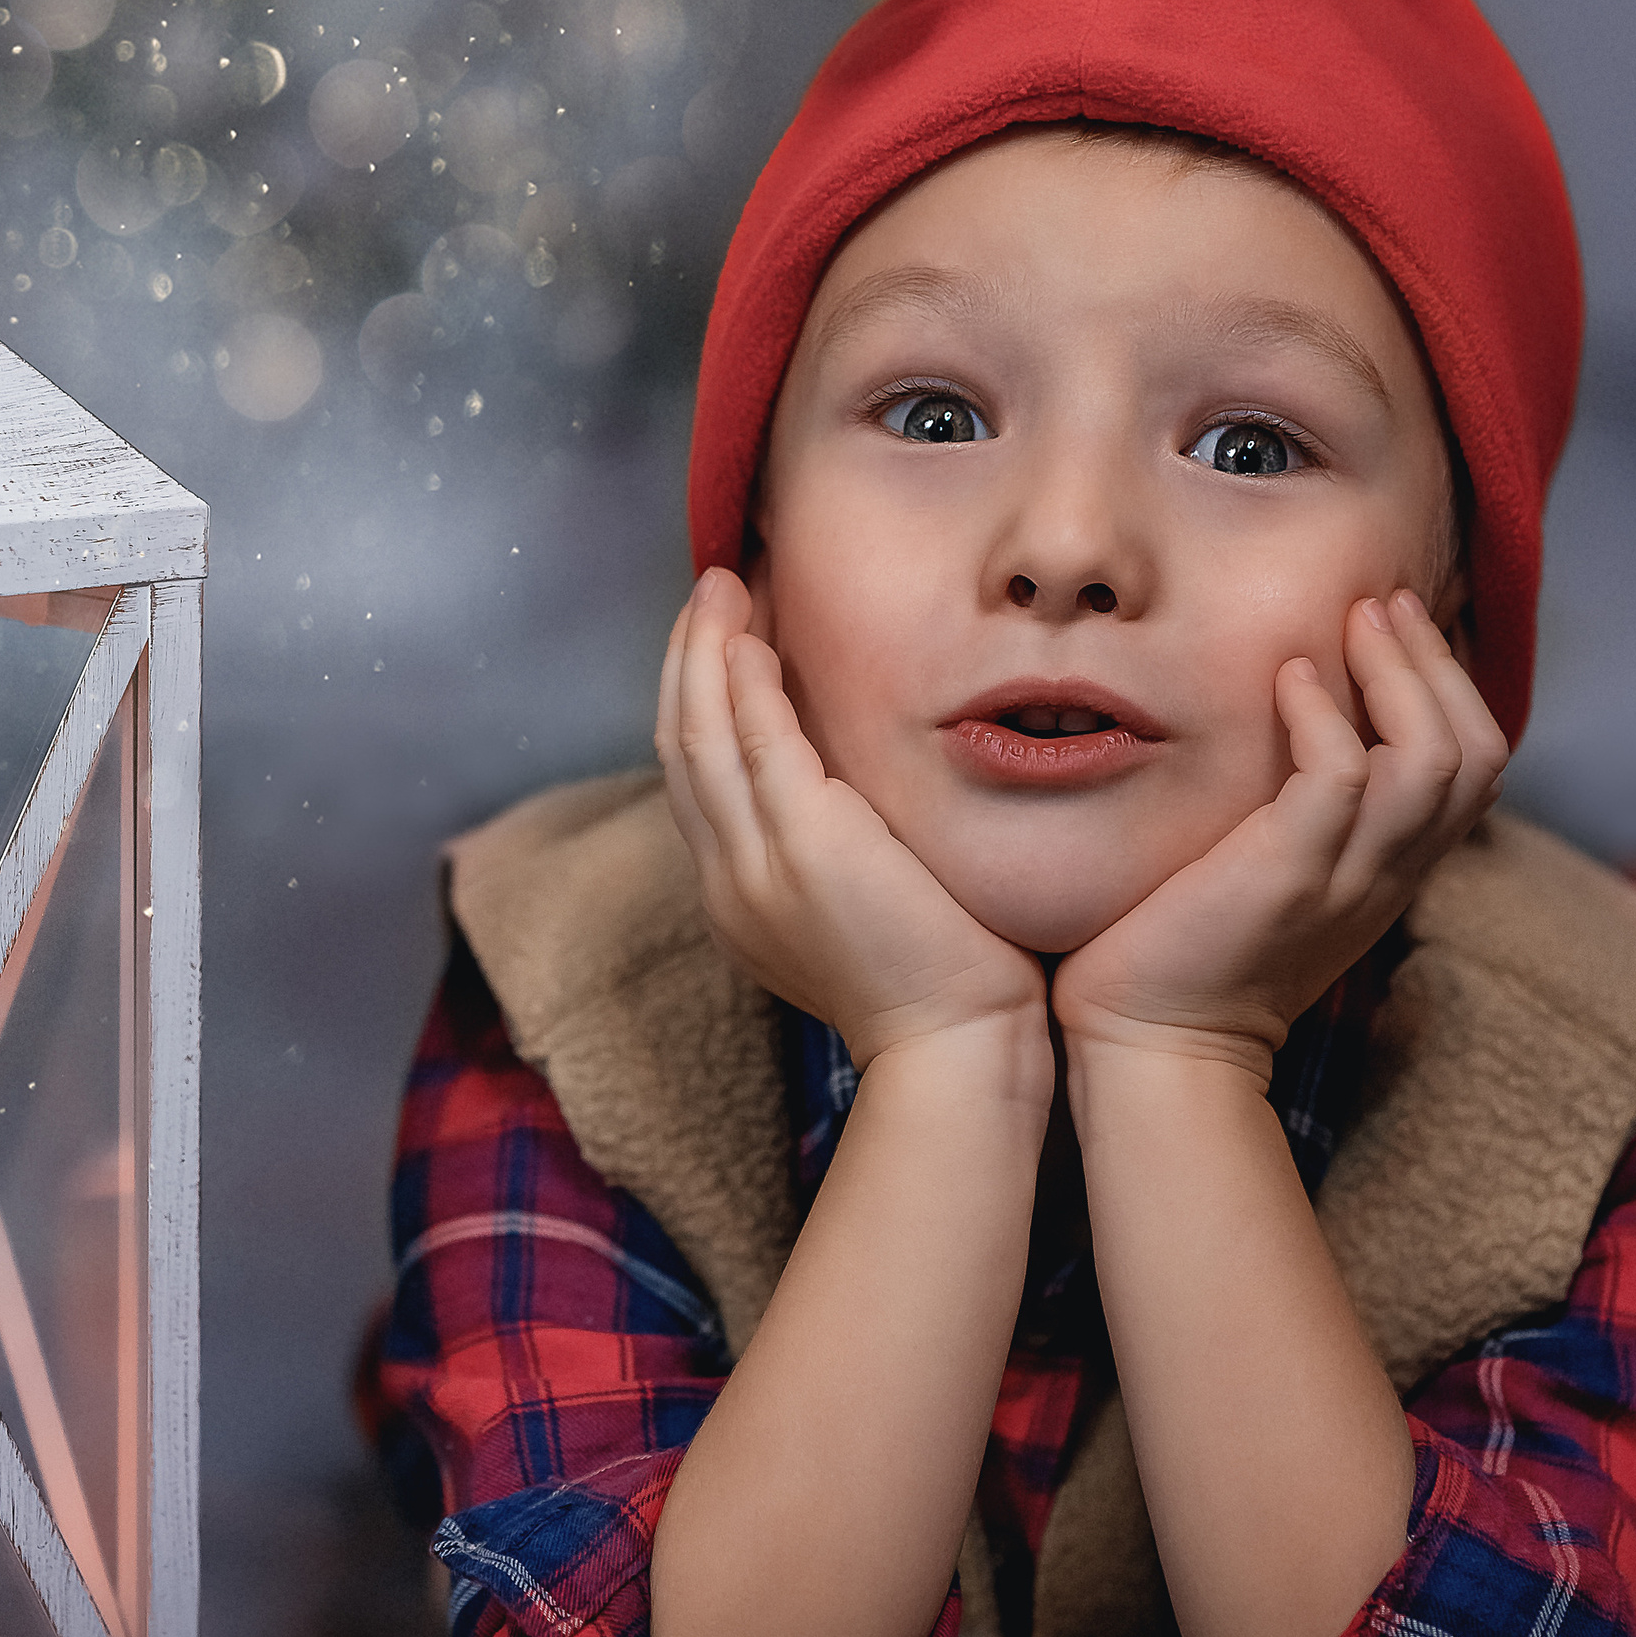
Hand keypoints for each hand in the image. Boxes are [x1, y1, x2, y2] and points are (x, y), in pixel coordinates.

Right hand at [656, 568, 1050, 1077]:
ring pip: (699, 736)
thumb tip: (853, 788)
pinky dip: (743, 684)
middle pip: (678, 746)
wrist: (957, 1050)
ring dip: (704, 653)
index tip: (720, 637)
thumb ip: (843, 846)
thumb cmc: (943, 984)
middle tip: (709, 588)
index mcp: (739, 894)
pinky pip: (754, 744)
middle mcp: (728, 878)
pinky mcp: (804, 843)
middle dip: (686, 660)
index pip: (698, 777)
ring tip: (721, 586)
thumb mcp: (867, 907)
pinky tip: (750, 637)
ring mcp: (755, 864)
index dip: (699, 697)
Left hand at [1053, 589, 1507, 1080]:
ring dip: (1398, 676)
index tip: (1392, 628)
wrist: (1152, 1047)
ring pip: (1431, 761)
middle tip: (1383, 603)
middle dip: (1435, 665)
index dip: (1445, 689)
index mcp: (1386, 873)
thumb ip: (1294, 818)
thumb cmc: (1182, 953)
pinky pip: (1342, 781)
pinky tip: (1288, 680)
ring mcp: (1344, 879)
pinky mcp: (1287, 878)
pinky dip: (1327, 719)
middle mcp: (1384, 875)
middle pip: (1473, 756)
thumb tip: (1281, 733)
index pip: (1469, 770)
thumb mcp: (1267, 877)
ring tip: (1353, 620)